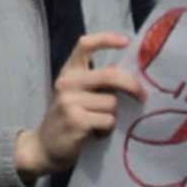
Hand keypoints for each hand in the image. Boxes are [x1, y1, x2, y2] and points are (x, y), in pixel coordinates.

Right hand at [16, 32, 147, 180]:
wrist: (44, 147)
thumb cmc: (68, 119)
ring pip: (112, 103)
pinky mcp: (76, 120)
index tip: (126, 42)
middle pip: (110, 75)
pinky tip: (95, 134)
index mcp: (69, 72)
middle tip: (142, 96)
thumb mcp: (76, 95)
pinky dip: (107, 130)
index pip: (85, 45)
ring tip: (100, 123)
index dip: (106, 39)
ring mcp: (69, 101)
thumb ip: (97, 84)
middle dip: (132, 85)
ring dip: (114, 116)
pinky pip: (108, 121)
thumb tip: (133, 81)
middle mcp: (67, 83)